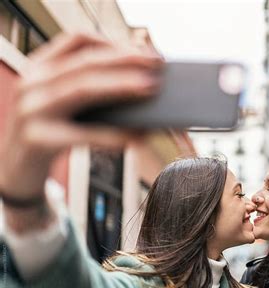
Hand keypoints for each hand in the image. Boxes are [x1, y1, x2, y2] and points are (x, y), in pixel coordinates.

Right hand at [0, 33, 162, 201]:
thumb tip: (143, 83)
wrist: (16, 170)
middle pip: (85, 61)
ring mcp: (31, 110)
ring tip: (149, 88)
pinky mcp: (37, 140)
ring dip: (121, 86)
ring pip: (82, 89)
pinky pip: (83, 134)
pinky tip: (136, 137)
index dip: (114, 42)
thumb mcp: (64, 104)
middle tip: (156, 64)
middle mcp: (31, 82)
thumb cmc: (50, 133)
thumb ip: (90, 89)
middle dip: (126, 60)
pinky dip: (114, 134)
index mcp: (40, 67)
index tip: (144, 50)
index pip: (78, 40)